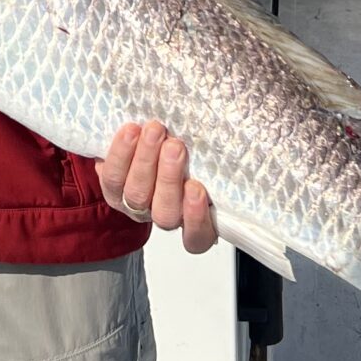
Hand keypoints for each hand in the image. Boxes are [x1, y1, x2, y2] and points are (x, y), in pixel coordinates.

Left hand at [99, 123, 218, 254]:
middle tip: (175, 145)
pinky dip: (119, 154)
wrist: (147, 137)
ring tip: (154, 130)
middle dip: (169, 177)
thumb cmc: (194, 147)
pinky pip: (110, 178)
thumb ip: (226, 153)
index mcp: (196, 221)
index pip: (197, 238)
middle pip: (164, 213)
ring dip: (145, 161)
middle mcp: (166, 216)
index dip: (196, 219)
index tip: (198, 188)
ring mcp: (136, 205)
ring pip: (136, 195)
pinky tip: (131, 131)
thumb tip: (250, 122)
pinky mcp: (112, 188)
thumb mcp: (214, 154)